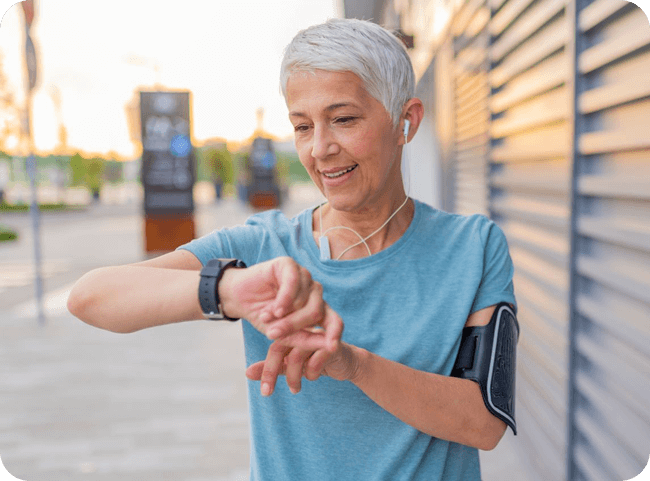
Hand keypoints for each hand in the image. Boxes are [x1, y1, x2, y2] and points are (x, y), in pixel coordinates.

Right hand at [218, 257, 339, 348]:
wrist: (239, 299)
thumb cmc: (264, 317)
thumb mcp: (282, 334)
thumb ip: (304, 339)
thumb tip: (329, 347)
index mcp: (317, 309)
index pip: (335, 321)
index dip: (335, 333)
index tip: (332, 347)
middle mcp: (313, 292)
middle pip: (316, 311)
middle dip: (294, 326)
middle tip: (273, 334)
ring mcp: (304, 277)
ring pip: (304, 299)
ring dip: (283, 314)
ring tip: (265, 318)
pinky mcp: (289, 265)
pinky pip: (293, 283)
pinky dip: (284, 299)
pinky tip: (274, 309)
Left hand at [245, 305, 359, 395]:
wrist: (345, 362)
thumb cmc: (315, 360)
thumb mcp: (292, 365)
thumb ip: (273, 367)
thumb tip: (247, 373)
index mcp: (291, 331)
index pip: (274, 346)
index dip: (266, 368)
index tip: (264, 391)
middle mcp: (302, 330)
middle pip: (281, 346)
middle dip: (272, 371)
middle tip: (267, 393)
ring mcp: (317, 335)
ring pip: (297, 354)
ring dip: (294, 376)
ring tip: (295, 390)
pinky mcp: (332, 344)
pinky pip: (317, 359)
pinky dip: (312, 372)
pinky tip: (313, 377)